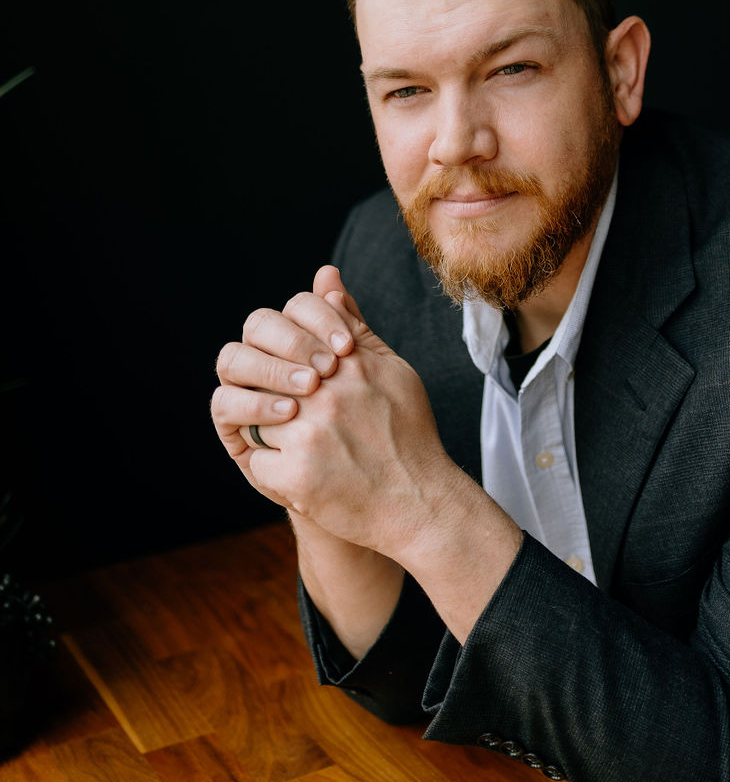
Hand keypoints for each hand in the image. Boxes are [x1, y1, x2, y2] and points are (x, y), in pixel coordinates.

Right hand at [210, 264, 359, 497]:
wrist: (372, 490)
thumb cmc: (374, 429)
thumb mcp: (370, 374)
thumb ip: (349, 326)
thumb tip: (328, 273)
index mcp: (301, 340)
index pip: (296, 307)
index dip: (318, 317)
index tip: (348, 347)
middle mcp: (270, 360)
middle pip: (258, 325)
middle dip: (292, 341)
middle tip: (327, 369)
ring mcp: (249, 392)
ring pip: (233, 358)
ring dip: (270, 368)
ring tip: (310, 390)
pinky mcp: (236, 428)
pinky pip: (224, 403)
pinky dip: (252, 404)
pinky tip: (288, 413)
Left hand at [213, 267, 456, 556]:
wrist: (419, 502)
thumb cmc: (408, 434)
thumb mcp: (390, 368)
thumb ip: (353, 323)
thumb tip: (325, 279)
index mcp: (350, 364)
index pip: (288, 321)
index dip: (286, 343)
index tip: (304, 370)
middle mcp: (326, 395)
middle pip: (265, 369)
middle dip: (273, 388)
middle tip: (296, 410)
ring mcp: (307, 436)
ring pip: (257, 416)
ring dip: (273, 429)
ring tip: (304, 445)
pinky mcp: (294, 477)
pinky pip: (258, 461)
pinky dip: (273, 468)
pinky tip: (303, 473)